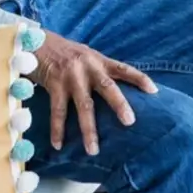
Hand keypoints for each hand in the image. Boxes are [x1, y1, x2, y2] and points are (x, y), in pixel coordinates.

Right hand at [30, 32, 157, 155]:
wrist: (38, 42)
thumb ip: (100, 71)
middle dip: (119, 104)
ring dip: (88, 129)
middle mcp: (88, 67)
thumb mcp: (87, 56)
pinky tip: (58, 145)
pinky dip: (57, 130)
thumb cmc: (66, 53)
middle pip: (107, 87)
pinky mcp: (54, 84)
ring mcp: (71, 76)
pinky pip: (58, 111)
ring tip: (93, 150)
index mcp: (99, 60)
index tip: (154, 92)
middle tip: (130, 122)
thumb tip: (116, 93)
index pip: (124, 69)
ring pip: (83, 105)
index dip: (139, 79)